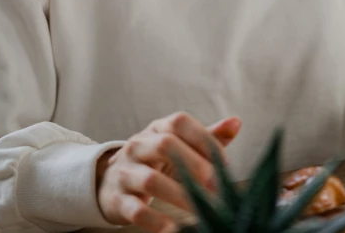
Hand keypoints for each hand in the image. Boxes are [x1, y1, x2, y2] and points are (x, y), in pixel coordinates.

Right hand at [97, 112, 241, 229]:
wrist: (108, 180)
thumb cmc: (154, 160)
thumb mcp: (177, 144)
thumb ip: (207, 136)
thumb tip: (236, 122)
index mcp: (157, 128)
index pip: (179, 122)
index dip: (204, 140)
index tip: (224, 163)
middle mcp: (139, 145)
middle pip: (165, 145)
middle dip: (194, 165)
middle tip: (215, 187)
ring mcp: (125, 171)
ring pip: (150, 178)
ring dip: (179, 195)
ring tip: (201, 211)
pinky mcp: (117, 199)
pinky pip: (135, 209)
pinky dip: (154, 221)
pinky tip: (172, 229)